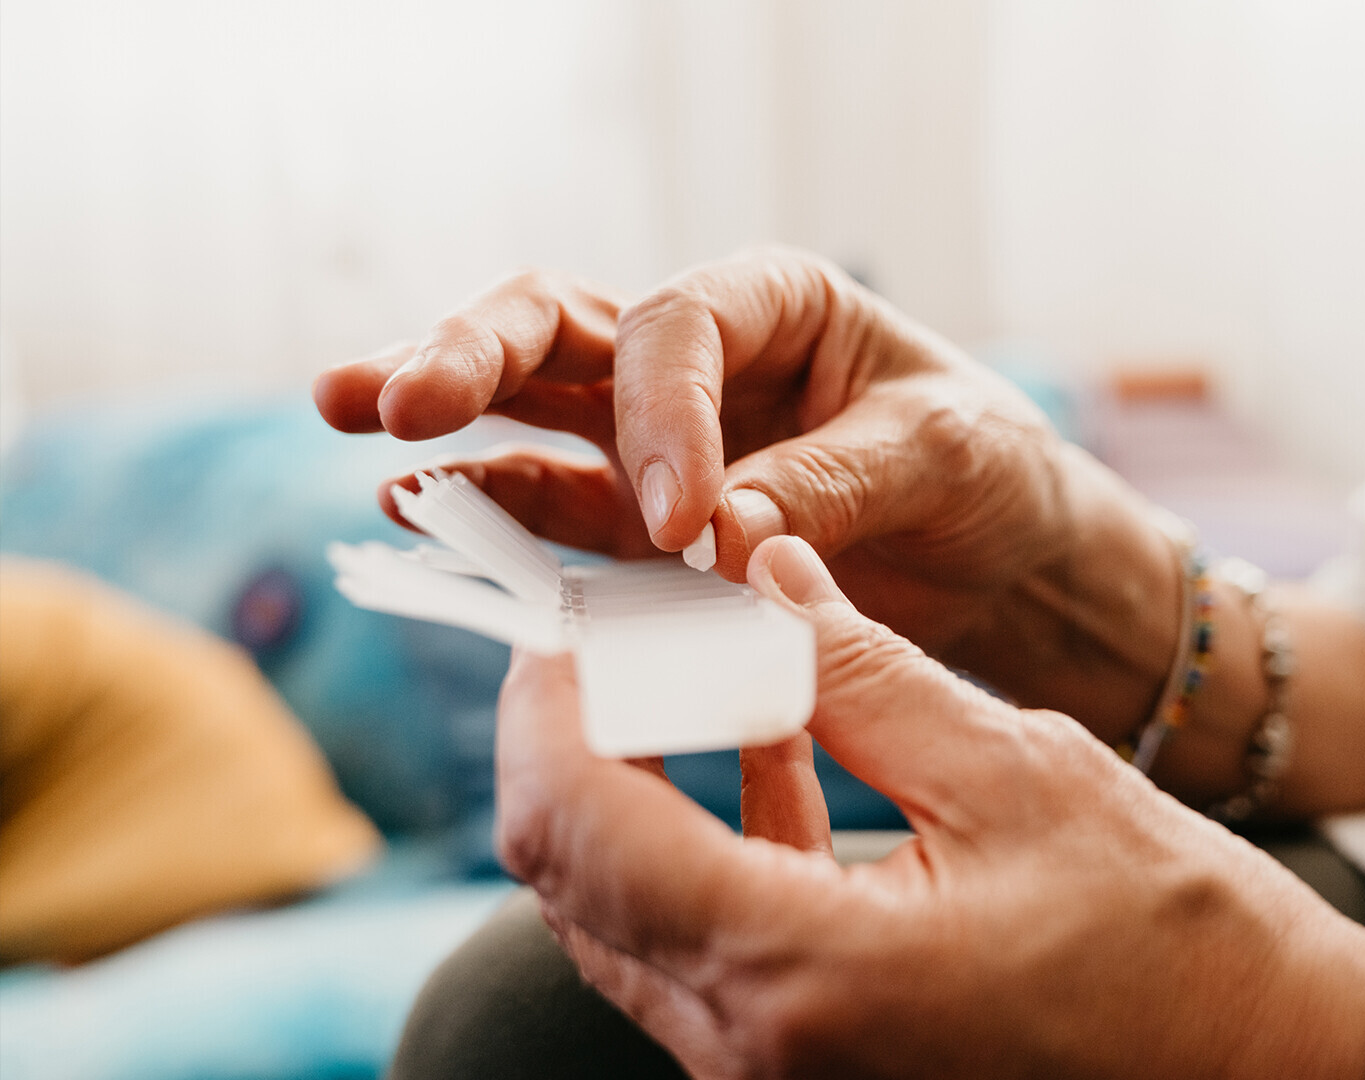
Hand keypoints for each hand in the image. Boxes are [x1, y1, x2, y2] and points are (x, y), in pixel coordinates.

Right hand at [312, 251, 1099, 658]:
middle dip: (475, 354)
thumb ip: (831, 485)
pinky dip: (496, 515)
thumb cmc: (986, 472)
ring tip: (360, 430)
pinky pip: (557, 509)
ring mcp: (656, 438)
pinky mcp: (644, 523)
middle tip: (401, 399)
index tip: (685, 523)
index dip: (662, 416)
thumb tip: (717, 538)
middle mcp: (701, 358)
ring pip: (529, 405)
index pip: (678, 330)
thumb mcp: (943, 457)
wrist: (1004, 557)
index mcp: (776, 303)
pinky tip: (420, 514)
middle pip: (561, 329)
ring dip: (444, 421)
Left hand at [495, 535, 1364, 1079]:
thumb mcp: (1019, 773)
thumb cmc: (1178, 942)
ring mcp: (776, 1077)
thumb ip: (864, 672)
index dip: (550, 701)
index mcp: (798, 971)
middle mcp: (757, 1048)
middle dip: (580, 735)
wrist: (1269, 1073)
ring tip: (709, 669)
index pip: (577, 825)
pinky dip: (713, 843)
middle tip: (632, 629)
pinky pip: (707, 952)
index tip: (577, 614)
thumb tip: (764, 572)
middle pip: (574, 877)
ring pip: (629, 916)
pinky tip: (779, 751)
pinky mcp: (811, 1071)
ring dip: (642, 785)